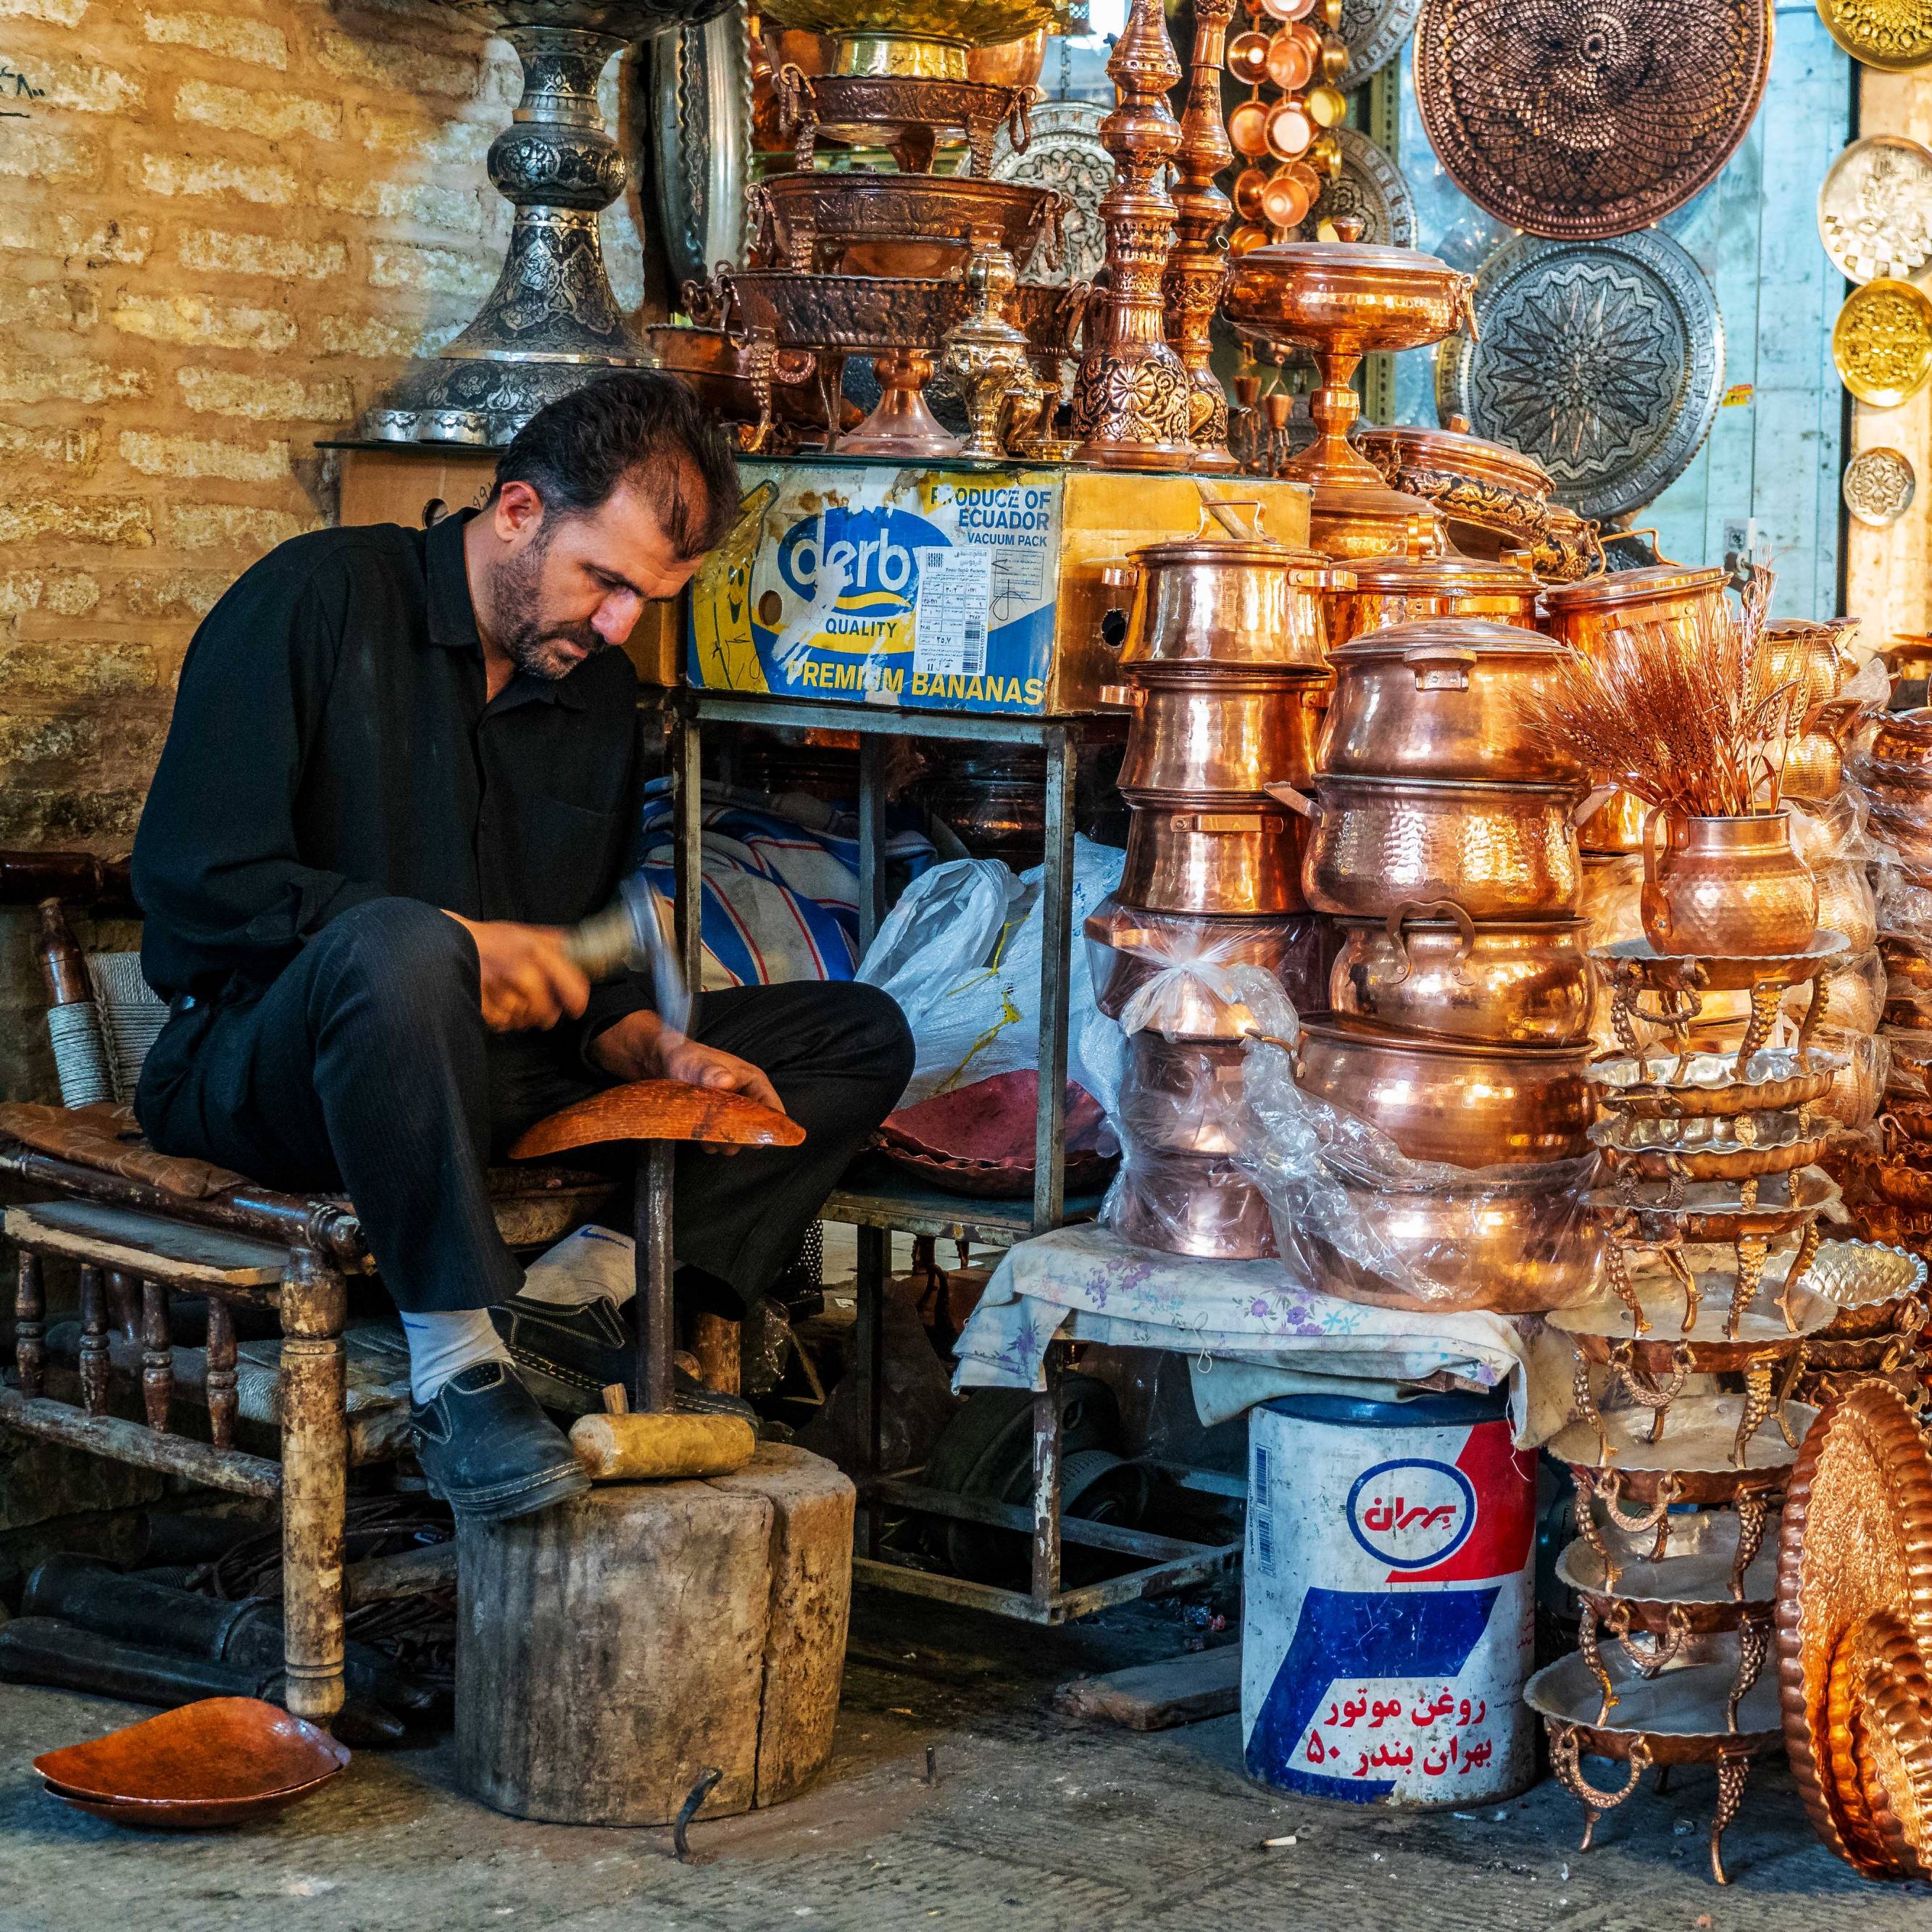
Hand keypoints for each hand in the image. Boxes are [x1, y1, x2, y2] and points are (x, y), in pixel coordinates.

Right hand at [444, 913, 588, 1032]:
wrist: (450, 942)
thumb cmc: (491, 939)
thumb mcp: (527, 932)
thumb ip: (557, 943)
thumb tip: (588, 954)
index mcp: (536, 951)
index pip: (572, 985)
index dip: (577, 1001)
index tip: (575, 1008)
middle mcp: (521, 971)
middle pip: (546, 1012)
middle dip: (545, 1014)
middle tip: (540, 1010)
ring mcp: (500, 990)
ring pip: (525, 1020)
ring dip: (522, 1017)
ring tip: (513, 1001)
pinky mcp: (482, 1005)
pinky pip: (503, 1024)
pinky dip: (503, 1019)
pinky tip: (498, 1005)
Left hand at [590, 1009, 786, 1153]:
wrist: (647, 1058)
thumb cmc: (675, 1056)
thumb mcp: (692, 1063)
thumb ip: (708, 1072)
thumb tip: (725, 1082)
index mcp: (750, 1079)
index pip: (773, 1108)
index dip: (769, 1128)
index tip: (756, 1142)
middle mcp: (742, 1094)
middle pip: (755, 1125)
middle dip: (742, 1137)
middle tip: (725, 1142)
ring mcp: (725, 1105)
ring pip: (736, 1132)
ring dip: (724, 1141)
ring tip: (708, 1142)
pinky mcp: (708, 1114)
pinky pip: (717, 1134)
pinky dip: (710, 1141)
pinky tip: (699, 1142)